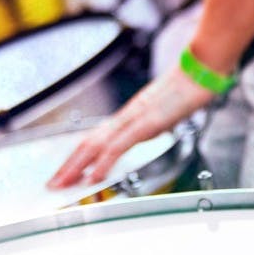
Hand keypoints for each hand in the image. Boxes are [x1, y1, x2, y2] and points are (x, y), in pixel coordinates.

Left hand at [49, 66, 211, 187]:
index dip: (77, 156)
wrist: (202, 69)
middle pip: (87, 142)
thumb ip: (155, 121)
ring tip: (61, 185)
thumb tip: (150, 128)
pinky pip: (118, 147)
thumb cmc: (190, 88)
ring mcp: (134, 119)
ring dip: (76, 167)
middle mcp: (126, 116)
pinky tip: (93, 178)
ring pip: (95, 145)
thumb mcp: (168, 112)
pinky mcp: (145, 123)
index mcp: (129, 115)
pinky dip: (102, 164)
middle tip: (51, 185)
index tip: (65, 173)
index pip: (95, 138)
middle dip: (67, 166)